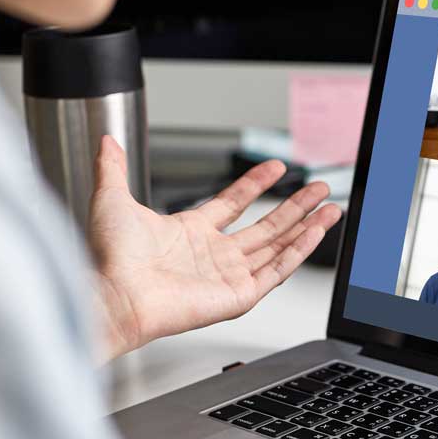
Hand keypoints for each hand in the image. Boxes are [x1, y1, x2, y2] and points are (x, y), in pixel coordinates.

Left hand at [90, 136, 341, 360]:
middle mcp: (213, 256)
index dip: (256, 184)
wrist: (114, 294)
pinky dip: (300, 251)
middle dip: (296, 206)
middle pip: (266, 226)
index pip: (234, 204)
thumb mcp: (112, 200)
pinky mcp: (238, 296)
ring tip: (330, 208)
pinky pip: (277, 270)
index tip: (277, 168)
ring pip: (279, 247)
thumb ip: (113, 168)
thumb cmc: (110, 259)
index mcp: (190, 233)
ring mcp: (228, 276)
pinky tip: (316, 232)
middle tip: (319, 189)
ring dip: (307, 227)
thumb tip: (107, 142)